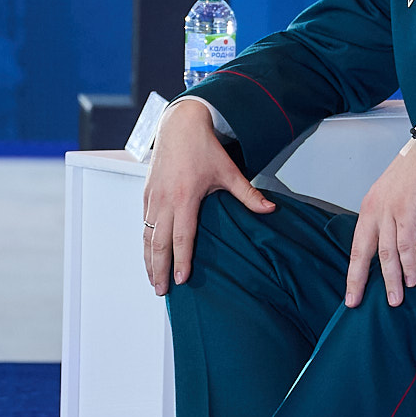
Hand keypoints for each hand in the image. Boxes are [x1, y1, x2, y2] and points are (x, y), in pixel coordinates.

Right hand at [142, 99, 275, 293]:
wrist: (179, 125)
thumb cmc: (204, 148)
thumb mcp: (229, 172)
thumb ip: (248, 195)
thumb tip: (271, 209)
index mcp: (185, 197)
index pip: (182, 238)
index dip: (181, 261)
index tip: (181, 281)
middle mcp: (165, 200)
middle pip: (158, 243)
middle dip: (159, 269)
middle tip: (162, 291)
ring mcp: (153, 198)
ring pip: (147, 236)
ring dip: (149, 260)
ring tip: (153, 279)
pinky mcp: (146, 194)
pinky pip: (144, 223)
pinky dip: (145, 242)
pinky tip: (149, 254)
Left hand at [346, 141, 415, 308]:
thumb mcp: (393, 196)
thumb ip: (388, 219)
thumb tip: (390, 246)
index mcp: (369, 208)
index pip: (357, 246)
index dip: (354, 272)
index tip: (352, 293)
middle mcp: (374, 210)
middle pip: (364, 252)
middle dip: (360, 280)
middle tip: (359, 302)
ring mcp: (390, 210)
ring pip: (387, 252)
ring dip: (392, 278)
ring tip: (395, 298)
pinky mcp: (408, 209)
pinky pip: (406, 243)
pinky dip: (409, 263)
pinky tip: (412, 276)